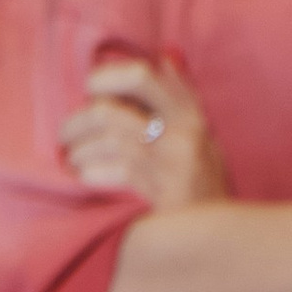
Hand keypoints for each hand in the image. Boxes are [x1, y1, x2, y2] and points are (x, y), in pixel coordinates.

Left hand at [62, 54, 226, 209]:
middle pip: (113, 112)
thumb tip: (166, 55)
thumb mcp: (202, 134)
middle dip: (80, 122)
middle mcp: (183, 131)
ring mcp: (174, 162)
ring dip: (81, 150)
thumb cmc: (206, 185)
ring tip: (73, 160)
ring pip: (110, 140)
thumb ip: (181, 98)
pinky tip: (85, 177)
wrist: (224, 236)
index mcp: (190, 112)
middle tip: (66, 134)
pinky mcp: (166, 192)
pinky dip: (93, 172)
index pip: (144, 76)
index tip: (90, 86)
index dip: (110, 76)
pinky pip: (118, 171)